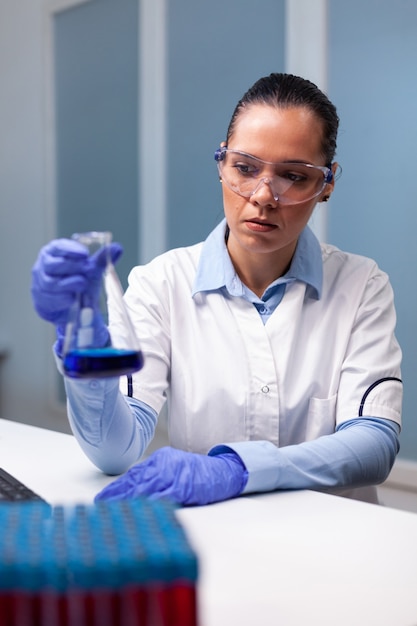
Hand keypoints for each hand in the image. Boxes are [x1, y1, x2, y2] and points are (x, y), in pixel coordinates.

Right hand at [31, 239, 122, 350]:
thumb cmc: (78, 280)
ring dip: (68, 283)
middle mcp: (43, 267)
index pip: (58, 247)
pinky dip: (62, 299)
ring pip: (50, 283)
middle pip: (53, 265)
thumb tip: (117, 247)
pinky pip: (50, 300)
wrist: (70, 305)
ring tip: (83, 283)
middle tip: (88, 269)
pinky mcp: (41, 301)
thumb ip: (102, 259)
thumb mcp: (90, 269)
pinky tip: (72, 299)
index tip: (85, 254)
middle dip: (71, 266)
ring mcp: (39, 284)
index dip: (71, 250)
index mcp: (53, 253)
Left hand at [95, 447, 247, 505]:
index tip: (102, 498)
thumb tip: (132, 490)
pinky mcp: (181, 487)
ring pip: (144, 489)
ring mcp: (172, 475)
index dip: (116, 488)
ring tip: (112, 511)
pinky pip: (160, 497)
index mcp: (160, 459)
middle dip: (116, 495)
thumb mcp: (172, 467)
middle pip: (135, 481)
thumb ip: (154, 476)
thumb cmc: (196, 473)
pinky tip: (136, 511)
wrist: (221, 471)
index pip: (133, 475)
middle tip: (100, 506)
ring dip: (126, 501)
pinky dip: (147, 504)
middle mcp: (164, 464)